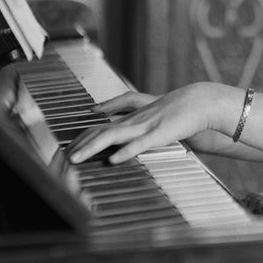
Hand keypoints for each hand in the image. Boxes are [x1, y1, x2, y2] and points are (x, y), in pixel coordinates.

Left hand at [69, 82, 232, 164]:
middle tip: (64, 158)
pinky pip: (139, 144)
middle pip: (99, 131)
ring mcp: (144, 126)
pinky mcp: (158, 134)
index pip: (100, 128)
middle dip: (80, 145)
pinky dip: (125, 152)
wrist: (198, 101)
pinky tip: (113, 160)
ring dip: (91, 148)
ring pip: (112, 136)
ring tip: (76, 159)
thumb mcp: (153, 122)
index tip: (69, 149)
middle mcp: (132, 121)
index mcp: (131, 120)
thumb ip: (139, 132)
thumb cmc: (177, 114)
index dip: (82, 138)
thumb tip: (125, 146)